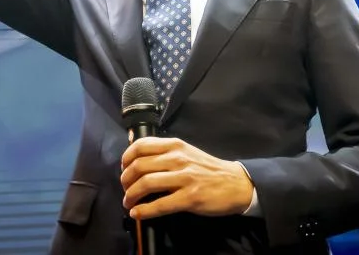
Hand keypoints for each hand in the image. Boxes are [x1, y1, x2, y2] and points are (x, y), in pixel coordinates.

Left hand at [120, 137, 254, 219]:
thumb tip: (139, 159)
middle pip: (139, 166)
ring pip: (146, 183)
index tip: (123, 169)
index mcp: (175, 145)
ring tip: (128, 202)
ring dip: (131, 195)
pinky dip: (144, 210)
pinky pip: (160, 204)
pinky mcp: (190, 197)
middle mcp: (178, 159)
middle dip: (126, 180)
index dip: (126, 158)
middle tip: (125, 189)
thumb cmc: (208, 169)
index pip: (141, 145)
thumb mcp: (187, 152)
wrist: (236, 183)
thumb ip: (166, 153)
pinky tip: (138, 213)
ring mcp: (184, 178)